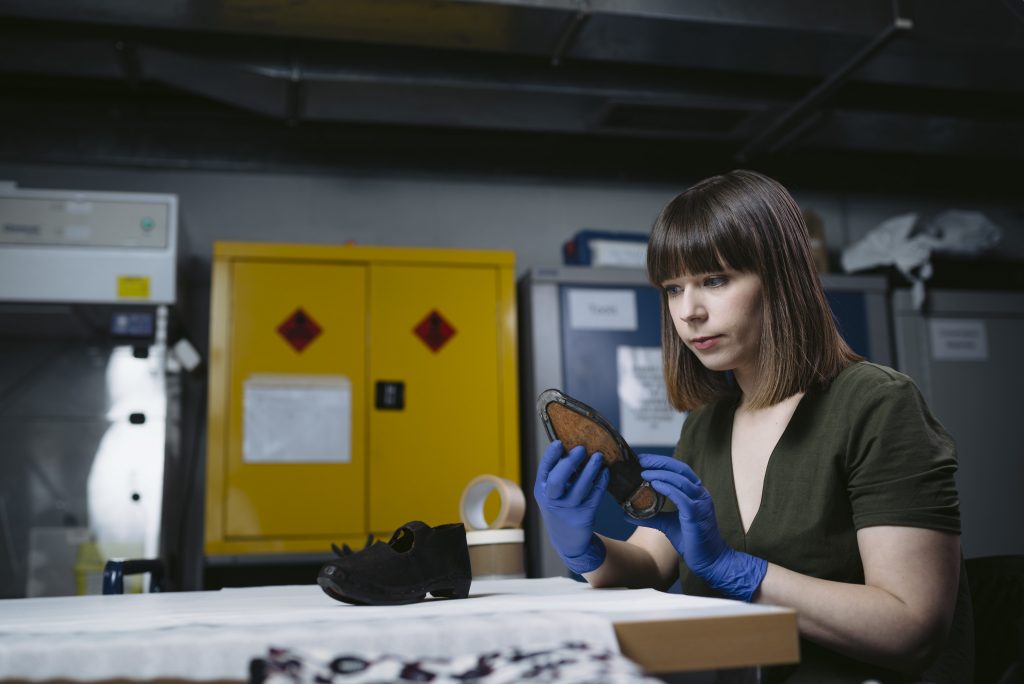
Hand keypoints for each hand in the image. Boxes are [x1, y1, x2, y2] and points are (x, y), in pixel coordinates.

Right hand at [533, 440, 609, 573]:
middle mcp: (552, 500)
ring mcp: (567, 510)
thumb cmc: (560, 508)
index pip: (544, 470)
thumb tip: (572, 446)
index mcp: (541, 490)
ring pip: (579, 489)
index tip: (559, 442)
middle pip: (558, 480)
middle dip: (569, 463)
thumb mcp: (552, 493)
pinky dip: (600, 483)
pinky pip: (594, 497)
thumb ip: (558, 474)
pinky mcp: (583, 517)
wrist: (567, 540)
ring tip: (599, 456)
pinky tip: (605, 472)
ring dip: (590, 470)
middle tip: (581, 448)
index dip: (551, 456)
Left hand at [626, 454, 766, 600]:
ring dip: (661, 474)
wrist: (711, 560)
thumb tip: (627, 513)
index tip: (643, 460)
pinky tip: (655, 485)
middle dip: (660, 462)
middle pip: (680, 470)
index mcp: (696, 493)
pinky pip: (682, 497)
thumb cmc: (692, 541)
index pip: (679, 470)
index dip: (661, 462)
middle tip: (641, 460)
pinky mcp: (697, 515)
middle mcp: (701, 494)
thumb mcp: (667, 524)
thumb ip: (650, 516)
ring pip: (681, 481)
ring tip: (644, 472)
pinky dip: (668, 488)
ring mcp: (701, 504)